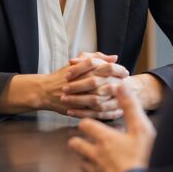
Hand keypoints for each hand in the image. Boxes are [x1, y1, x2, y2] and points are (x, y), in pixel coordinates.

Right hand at [0, 53, 123, 115]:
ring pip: (101, 98)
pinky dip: (108, 113)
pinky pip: (95, 112)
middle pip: (105, 82)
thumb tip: (115, 57)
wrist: (46, 90)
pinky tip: (117, 113)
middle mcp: (83, 81)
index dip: (118, 69)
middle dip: (118, 84)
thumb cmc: (64, 74)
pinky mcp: (78, 108)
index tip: (125, 72)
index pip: (106, 66)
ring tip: (125, 100)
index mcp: (84, 68)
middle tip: (126, 86)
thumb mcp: (79, 61)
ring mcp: (80, 96)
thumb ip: (97, 57)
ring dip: (115, 100)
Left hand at [68, 84, 156, 171]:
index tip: (88, 121)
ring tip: (94, 157)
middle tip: (83, 139)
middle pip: (76, 145)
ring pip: (82, 163)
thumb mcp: (141, 128)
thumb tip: (120, 85)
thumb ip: (130, 106)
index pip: (85, 125)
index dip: (86, 122)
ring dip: (86, 159)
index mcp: (104, 139)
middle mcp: (95, 155)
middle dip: (78, 141)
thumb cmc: (143, 157)